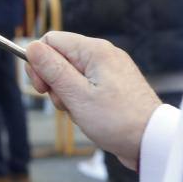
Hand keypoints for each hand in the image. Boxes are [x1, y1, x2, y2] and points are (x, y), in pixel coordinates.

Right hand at [25, 32, 161, 169]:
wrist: (151, 140)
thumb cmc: (116, 120)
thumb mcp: (76, 95)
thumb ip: (52, 70)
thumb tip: (31, 47)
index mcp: (94, 51)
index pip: (50, 41)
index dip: (38, 63)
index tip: (42, 88)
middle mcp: (103, 54)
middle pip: (59, 58)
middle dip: (53, 82)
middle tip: (64, 103)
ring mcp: (109, 69)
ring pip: (70, 74)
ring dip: (66, 95)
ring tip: (80, 111)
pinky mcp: (113, 83)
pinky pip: (84, 85)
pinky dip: (79, 99)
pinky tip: (89, 113)